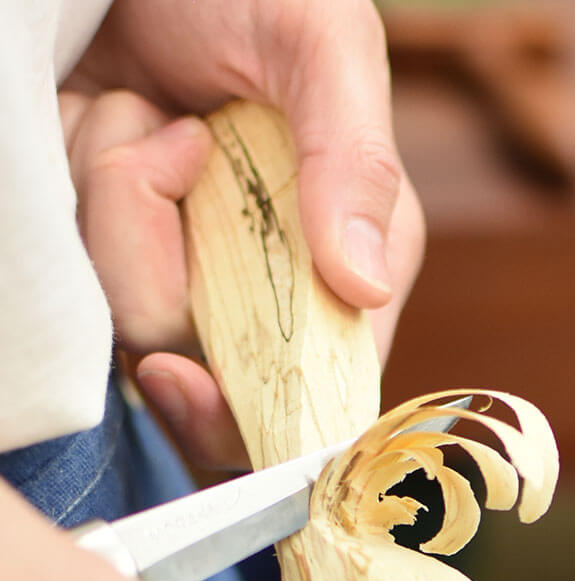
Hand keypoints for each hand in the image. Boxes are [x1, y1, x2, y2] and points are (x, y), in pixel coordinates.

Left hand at [63, 0, 424, 468]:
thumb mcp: (321, 45)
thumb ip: (356, 160)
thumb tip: (363, 285)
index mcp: (337, 268)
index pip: (314, 395)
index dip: (254, 416)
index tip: (190, 380)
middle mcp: (263, 292)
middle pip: (211, 383)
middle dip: (163, 280)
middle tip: (171, 156)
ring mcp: (185, 279)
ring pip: (136, 329)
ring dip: (121, 206)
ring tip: (146, 117)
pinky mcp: (117, 261)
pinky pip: (86, 285)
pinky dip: (86, 195)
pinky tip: (104, 124)